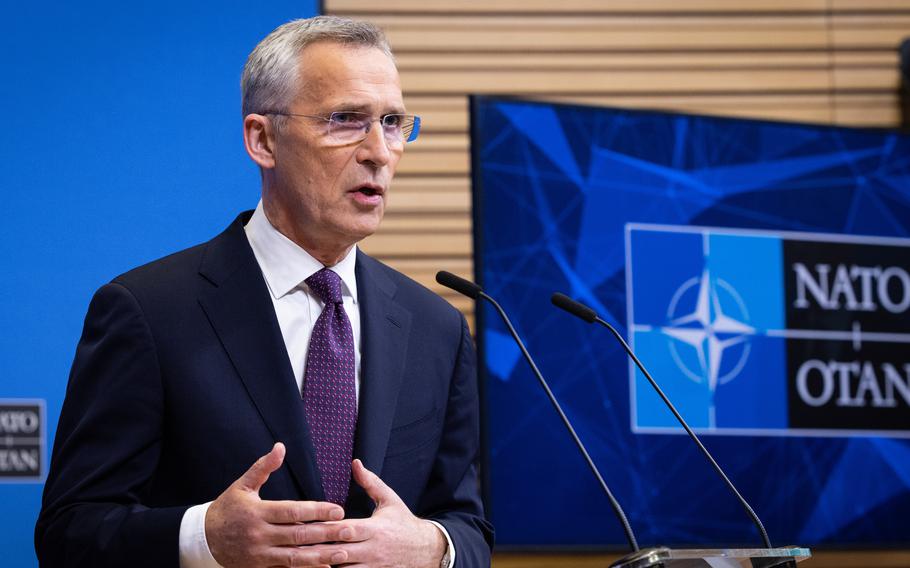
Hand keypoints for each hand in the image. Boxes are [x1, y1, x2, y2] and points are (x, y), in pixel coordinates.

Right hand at [205, 443, 351, 567]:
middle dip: (326, 533)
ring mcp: (260, 555)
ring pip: (295, 557)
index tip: (338, 510)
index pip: (292, 512)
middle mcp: (260, 535)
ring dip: (321, 556)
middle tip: (351, 531)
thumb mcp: (242, 485)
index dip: (316, 511)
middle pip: (299, 535)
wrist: (201, 539)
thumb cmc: (226, 509)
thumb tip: (280, 447)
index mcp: (258, 512)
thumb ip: (263, 467)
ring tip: (343, 553)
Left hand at [311, 459, 446, 567]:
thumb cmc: (403, 523)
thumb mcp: (389, 500)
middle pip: (339, 551)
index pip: (346, 529)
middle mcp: (372, 549)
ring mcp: (372, 566)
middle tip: (293, 547)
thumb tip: (355, 462)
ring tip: (301, 561)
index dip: (325, 529)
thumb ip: (370, 483)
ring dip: (323, 565)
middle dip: (316, 550)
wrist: (426, 550)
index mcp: (375, 528)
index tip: (304, 526)